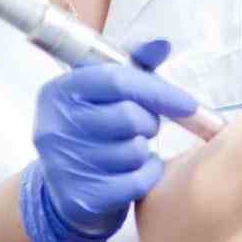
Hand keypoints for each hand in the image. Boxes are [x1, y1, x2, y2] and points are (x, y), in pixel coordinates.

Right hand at [19, 40, 198, 241]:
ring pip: (134, 151)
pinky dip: (147, 175)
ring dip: (144, 151)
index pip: (115, 80)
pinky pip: (135, 182)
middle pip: (128, 116)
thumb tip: (163, 44)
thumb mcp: (104, 94)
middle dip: (149, 122)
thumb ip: (134, 66)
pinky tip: (137, 171)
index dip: (156, 90)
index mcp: (58, 92)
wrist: (64, 191)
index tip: (186, 103)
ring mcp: (64, 164)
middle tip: (145, 127)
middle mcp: (55, 127)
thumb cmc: (91, 131)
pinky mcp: (80, 197)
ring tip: (133, 149)